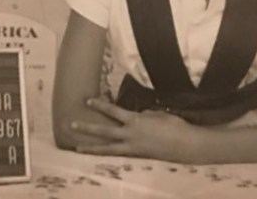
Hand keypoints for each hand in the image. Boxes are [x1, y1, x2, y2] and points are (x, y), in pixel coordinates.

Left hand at [71, 98, 191, 161]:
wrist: (184, 144)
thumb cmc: (173, 126)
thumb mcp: (156, 115)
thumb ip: (142, 115)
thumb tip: (136, 117)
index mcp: (135, 121)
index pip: (113, 111)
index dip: (99, 105)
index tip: (87, 100)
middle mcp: (130, 135)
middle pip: (104, 131)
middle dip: (87, 128)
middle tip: (72, 124)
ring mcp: (132, 147)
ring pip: (107, 148)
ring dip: (91, 147)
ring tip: (77, 148)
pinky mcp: (136, 156)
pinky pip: (117, 154)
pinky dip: (107, 153)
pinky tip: (99, 153)